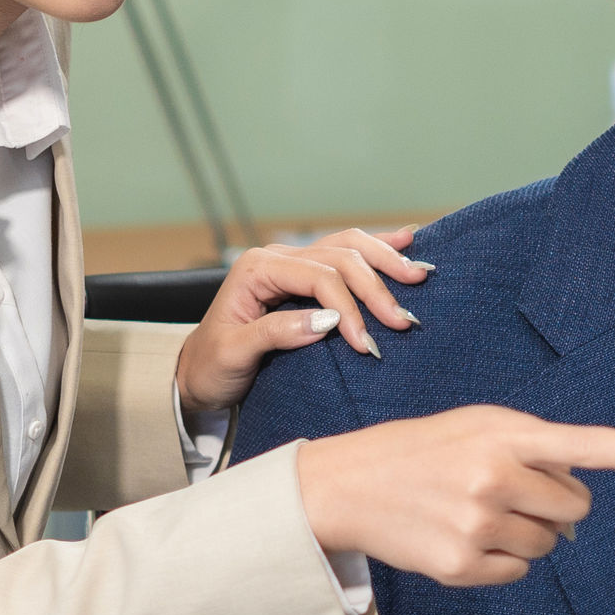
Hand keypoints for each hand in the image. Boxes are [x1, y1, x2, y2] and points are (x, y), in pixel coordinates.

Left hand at [177, 227, 429, 412]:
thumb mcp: (235, 354)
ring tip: (417, 274)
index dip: (349, 307)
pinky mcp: (304, 277)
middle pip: (339, 258)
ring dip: (385, 260)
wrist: (196, 375)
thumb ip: (277, 333)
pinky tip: (406, 239)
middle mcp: (277, 258)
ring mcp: (292, 264)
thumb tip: (328, 321)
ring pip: (347, 247)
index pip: (318, 277)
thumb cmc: (211, 366)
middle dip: (375, 288)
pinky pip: (345, 253)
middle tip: (403, 320)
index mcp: (257, 269)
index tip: (366, 342)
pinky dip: (377, 248)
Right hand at [292, 408, 614, 586]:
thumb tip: (576, 502)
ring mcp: (479, 526)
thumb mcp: (475, 426)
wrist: (347, 486)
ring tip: (478, 512)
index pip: (578, 443)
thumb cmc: (422, 450)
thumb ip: (532, 449)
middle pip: (574, 508)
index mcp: (502, 435)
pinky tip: (464, 538)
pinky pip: (519, 572)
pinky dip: (503, 560)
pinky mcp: (463, 566)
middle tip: (510, 492)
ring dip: (529, 533)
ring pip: (549, 545)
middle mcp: (494, 478)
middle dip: (555, 505)